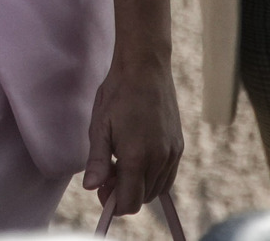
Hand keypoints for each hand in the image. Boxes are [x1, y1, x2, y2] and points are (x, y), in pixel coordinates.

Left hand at [82, 56, 182, 217]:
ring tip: (122, 160)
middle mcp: (159, 159)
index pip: (129, 203)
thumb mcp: (99, 126)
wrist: (145, 67)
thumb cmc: (118, 93)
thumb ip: (97, 161)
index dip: (112, 203)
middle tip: (109, 171)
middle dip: (124, 193)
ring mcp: (172, 153)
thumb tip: (91, 188)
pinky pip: (167, 175)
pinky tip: (138, 155)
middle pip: (143, 199)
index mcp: (137, 157)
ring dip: (139, 185)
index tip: (102, 188)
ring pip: (156, 189)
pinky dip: (152, 176)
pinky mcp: (179, 146)